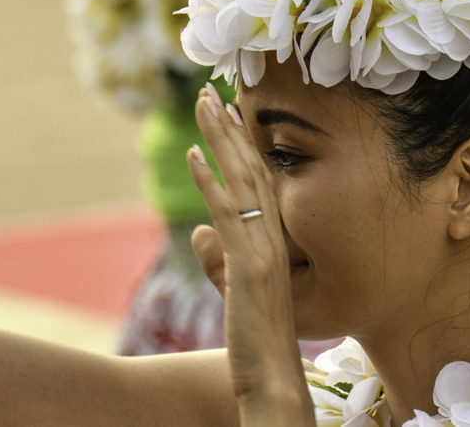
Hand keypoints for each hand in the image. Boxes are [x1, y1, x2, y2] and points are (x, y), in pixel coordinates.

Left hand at [187, 85, 314, 426]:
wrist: (274, 378)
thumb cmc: (256, 338)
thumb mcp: (234, 289)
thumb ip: (219, 257)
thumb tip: (199, 233)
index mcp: (275, 238)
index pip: (260, 179)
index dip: (242, 142)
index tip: (227, 110)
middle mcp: (276, 236)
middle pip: (252, 168)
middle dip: (230, 127)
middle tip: (210, 91)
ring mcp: (265, 249)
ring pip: (244, 181)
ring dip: (221, 139)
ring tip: (203, 104)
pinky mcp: (249, 265)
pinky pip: (230, 215)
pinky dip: (211, 182)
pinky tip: (194, 156)